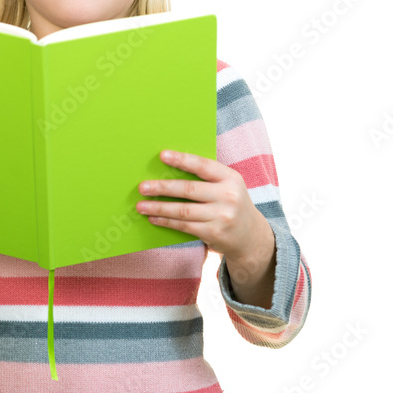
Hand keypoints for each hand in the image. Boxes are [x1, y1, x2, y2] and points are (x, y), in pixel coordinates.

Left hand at [136, 149, 272, 262]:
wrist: (250, 236)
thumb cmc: (231, 204)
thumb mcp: (227, 186)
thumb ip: (206, 178)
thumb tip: (168, 171)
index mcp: (230, 178)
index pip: (203, 166)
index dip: (182, 160)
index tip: (162, 155)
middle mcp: (228, 196)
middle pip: (189, 189)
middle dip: (162, 188)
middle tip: (142, 187)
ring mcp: (221, 216)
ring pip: (183, 210)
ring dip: (159, 208)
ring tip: (141, 205)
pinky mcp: (213, 233)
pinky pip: (184, 225)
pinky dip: (166, 221)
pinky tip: (154, 218)